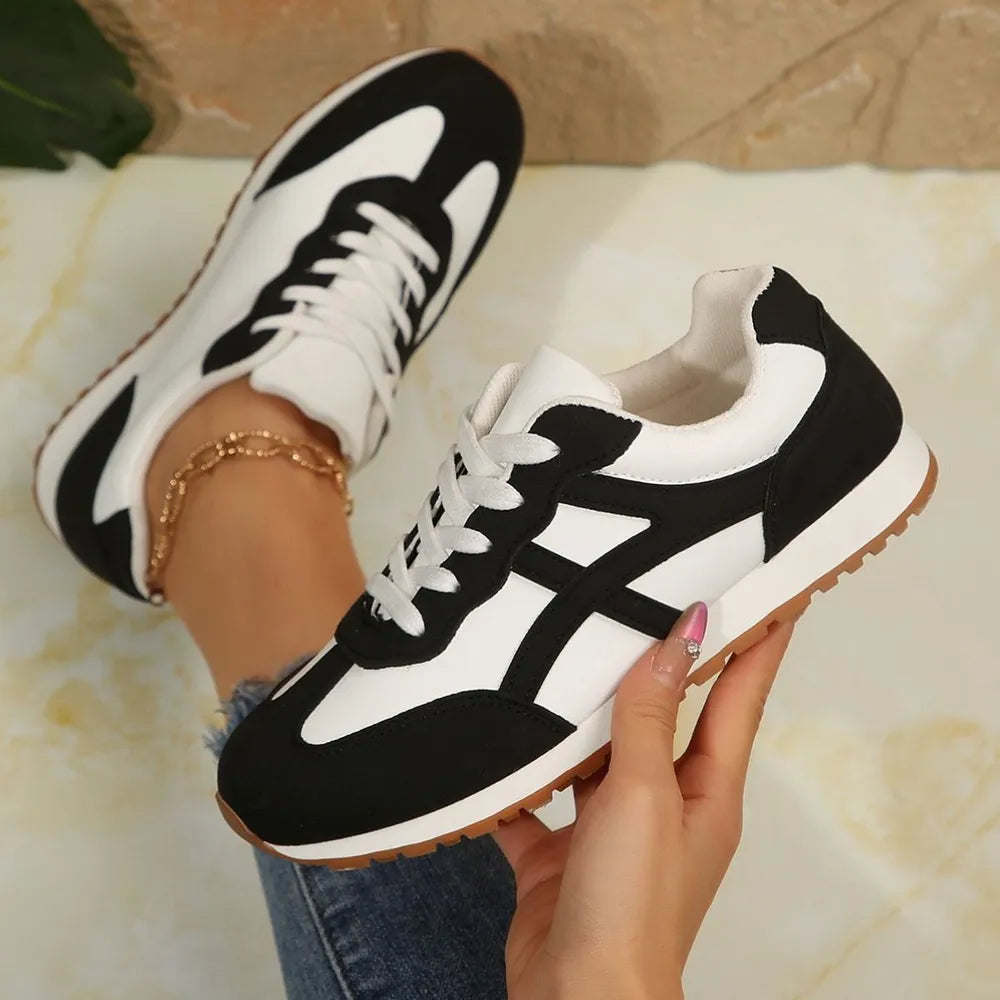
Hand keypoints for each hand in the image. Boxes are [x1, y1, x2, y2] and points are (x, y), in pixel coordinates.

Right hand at [494, 605, 793, 999]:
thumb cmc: (632, 911)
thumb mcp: (644, 795)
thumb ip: (650, 715)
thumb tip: (677, 640)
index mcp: (706, 792)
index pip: (739, 698)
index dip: (757, 644)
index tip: (772, 594)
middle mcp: (663, 805)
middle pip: (663, 718)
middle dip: (657, 665)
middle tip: (650, 602)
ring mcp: (611, 831)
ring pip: (595, 753)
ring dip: (577, 717)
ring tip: (560, 658)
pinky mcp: (562, 854)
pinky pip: (537, 801)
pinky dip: (517, 781)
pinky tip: (493, 752)